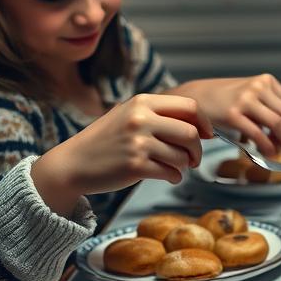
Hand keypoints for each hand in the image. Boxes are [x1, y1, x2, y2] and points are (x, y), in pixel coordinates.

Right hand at [31, 94, 212, 214]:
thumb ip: (161, 116)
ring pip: (182, 156)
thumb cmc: (107, 141)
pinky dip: (175, 177)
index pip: (190, 106)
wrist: (72, 163)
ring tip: (174, 167)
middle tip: (193, 159)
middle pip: (191, 134)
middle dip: (197, 150)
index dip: (204, 123)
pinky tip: (168, 176)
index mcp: (142, 102)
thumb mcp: (130, 116)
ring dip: (184, 166)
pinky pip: (171, 173)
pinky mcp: (136, 166)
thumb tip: (202, 128)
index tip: (207, 135)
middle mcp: (141, 119)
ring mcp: (138, 143)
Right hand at [170, 75, 280, 158]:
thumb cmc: (226, 100)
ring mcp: (245, 100)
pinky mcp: (232, 114)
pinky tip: (270, 154)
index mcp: (267, 82)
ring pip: (277, 124)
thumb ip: (270, 110)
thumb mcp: (252, 96)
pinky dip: (268, 146)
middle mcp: (258, 87)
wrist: (195, 96)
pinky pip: (258, 134)